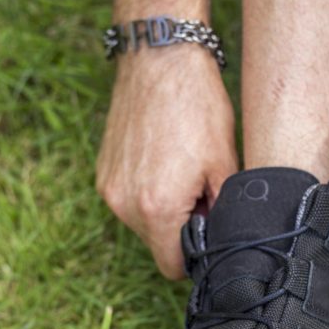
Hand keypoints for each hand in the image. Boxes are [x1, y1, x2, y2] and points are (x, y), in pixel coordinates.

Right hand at [96, 46, 238, 277]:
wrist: (160, 60)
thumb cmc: (197, 107)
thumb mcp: (225, 163)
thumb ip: (224, 212)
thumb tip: (225, 240)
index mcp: (157, 209)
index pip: (174, 268)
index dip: (197, 256)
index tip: (210, 231)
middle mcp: (124, 205)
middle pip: (157, 245)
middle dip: (181, 229)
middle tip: (201, 190)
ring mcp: (109, 188)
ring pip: (142, 223)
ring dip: (163, 210)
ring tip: (182, 171)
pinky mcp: (102, 171)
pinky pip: (128, 199)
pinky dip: (146, 191)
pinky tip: (164, 160)